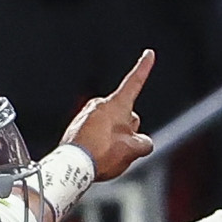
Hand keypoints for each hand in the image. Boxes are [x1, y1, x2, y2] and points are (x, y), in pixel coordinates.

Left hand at [64, 50, 155, 179]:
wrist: (73, 166)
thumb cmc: (101, 154)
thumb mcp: (133, 150)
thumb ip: (145, 143)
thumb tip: (143, 142)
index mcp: (117, 105)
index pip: (134, 82)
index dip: (143, 68)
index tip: (148, 54)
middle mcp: (100, 105)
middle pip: (126, 115)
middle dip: (128, 130)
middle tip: (121, 148)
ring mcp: (87, 114)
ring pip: (112, 125)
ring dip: (114, 137)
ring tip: (107, 154)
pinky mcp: (78, 126)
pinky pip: (97, 131)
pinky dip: (101, 142)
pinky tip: (97, 154)